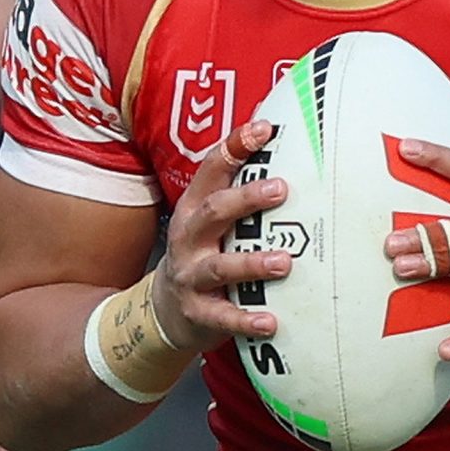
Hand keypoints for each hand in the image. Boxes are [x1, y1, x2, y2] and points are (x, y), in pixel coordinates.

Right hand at [150, 119, 293, 353]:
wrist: (165, 309)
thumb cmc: (203, 254)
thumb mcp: (212, 220)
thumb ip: (239, 192)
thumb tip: (278, 143)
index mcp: (196, 208)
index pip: (211, 170)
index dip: (234, 147)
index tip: (263, 129)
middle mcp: (189, 237)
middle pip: (214, 212)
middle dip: (246, 199)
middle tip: (281, 189)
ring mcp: (191, 275)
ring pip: (220, 267)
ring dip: (252, 264)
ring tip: (284, 262)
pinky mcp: (197, 312)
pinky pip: (221, 317)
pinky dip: (245, 319)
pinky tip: (270, 322)